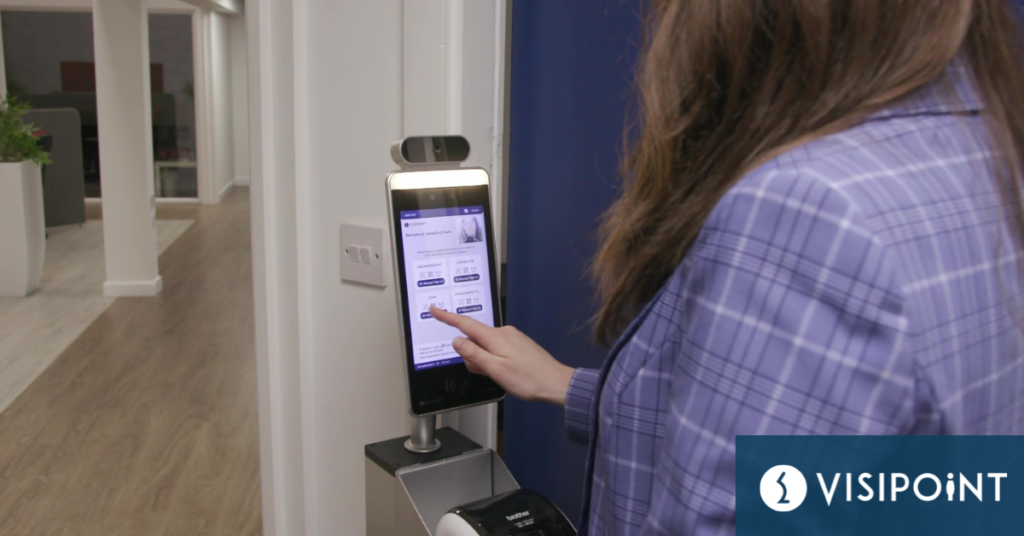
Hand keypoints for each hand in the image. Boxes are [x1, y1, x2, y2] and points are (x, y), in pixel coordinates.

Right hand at [429, 306, 574, 405]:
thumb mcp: (495, 369)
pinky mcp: (518, 344)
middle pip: (475, 339)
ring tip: (501, 375)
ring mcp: (512, 337)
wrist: (556, 383)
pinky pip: (497, 348)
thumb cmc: (529, 379)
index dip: (447, 317)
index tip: (435, 310)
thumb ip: (474, 355)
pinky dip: (494, 359)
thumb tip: (457, 341)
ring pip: (486, 346)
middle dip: (472, 356)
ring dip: (485, 360)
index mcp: (495, 337)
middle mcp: (504, 333)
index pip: (465, 324)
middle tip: (486, 372)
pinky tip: (507, 371)